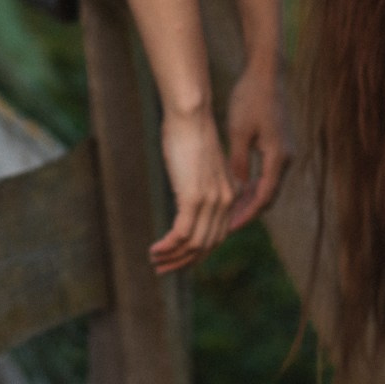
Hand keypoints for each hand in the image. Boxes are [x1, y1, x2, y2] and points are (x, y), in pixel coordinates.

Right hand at [149, 105, 235, 273]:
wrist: (191, 114)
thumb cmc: (190, 132)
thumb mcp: (199, 162)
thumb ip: (199, 181)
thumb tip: (188, 190)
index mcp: (229, 195)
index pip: (216, 236)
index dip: (197, 253)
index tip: (178, 259)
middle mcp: (225, 202)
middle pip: (207, 246)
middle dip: (184, 262)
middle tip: (163, 269)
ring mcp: (211, 201)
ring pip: (194, 244)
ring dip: (173, 257)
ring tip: (155, 261)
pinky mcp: (194, 198)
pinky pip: (182, 234)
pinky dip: (168, 246)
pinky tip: (155, 249)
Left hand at [221, 57, 292, 230]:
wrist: (266, 75)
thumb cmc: (250, 99)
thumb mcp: (238, 131)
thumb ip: (237, 161)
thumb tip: (235, 188)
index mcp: (278, 157)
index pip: (264, 197)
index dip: (247, 215)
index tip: (229, 227)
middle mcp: (286, 158)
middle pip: (268, 195)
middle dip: (248, 212)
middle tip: (226, 226)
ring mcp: (285, 152)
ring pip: (268, 185)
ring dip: (251, 199)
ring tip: (229, 213)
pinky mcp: (280, 145)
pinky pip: (267, 173)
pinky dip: (254, 184)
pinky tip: (238, 190)